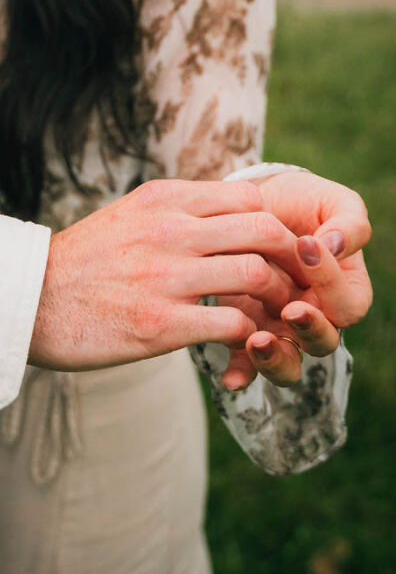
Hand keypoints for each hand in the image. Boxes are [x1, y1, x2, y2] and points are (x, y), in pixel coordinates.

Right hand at [29, 179, 303, 369]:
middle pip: (264, 231)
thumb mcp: (129, 215)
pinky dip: (250, 337)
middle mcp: (167, 230)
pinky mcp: (159, 325)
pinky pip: (232, 326)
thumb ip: (177, 211)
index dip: (277, 227)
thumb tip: (228, 213)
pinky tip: (243, 344)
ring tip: (274, 317)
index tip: (280, 253)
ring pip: (256, 276)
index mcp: (162, 199)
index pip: (249, 198)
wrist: (29, 301)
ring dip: (276, 301)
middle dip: (291, 260)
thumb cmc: (83, 262)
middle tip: (293, 285)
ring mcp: (164, 278)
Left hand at [219, 168, 373, 389]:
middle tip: (290, 310)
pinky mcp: (244, 326)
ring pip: (287, 361)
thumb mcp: (332, 201)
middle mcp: (315, 314)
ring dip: (275, 359)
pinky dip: (240, 372)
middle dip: (308, 330)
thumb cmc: (301, 201)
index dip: (330, 282)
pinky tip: (230, 378)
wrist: (251, 201)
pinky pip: (246, 362)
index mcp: (343, 290)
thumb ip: (348, 223)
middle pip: (322, 342)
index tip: (306, 247)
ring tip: (257, 341)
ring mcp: (279, 325)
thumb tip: (335, 245)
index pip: (347, 302)